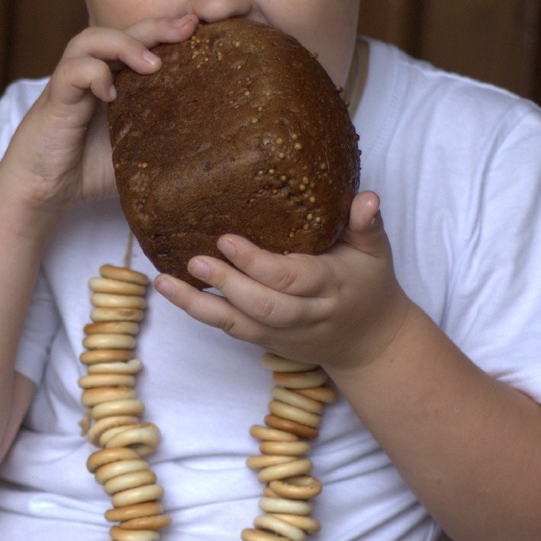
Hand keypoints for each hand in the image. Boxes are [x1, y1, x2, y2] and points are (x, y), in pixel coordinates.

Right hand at [0, 15, 198, 214]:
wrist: (43, 191)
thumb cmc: (87, 171)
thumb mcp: (138, 153)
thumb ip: (164, 140)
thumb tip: (212, 145)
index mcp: (113, 80)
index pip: (139, 43)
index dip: (166, 31)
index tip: (199, 28)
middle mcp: (92, 74)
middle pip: (120, 31)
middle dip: (155, 26)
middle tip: (188, 27)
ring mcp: (71, 83)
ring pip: (90, 40)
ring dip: (123, 45)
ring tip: (152, 64)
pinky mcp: (54, 99)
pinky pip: (71, 72)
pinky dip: (93, 74)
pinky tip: (111, 95)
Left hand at [157, 192, 414, 375]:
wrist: (368, 343)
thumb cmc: (369, 285)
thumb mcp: (375, 252)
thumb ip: (367, 224)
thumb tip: (366, 197)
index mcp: (331, 286)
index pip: (293, 278)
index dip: (258, 264)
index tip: (228, 239)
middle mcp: (305, 314)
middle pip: (263, 306)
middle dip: (227, 285)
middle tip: (196, 260)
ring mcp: (283, 332)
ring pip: (239, 324)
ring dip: (199, 306)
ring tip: (164, 282)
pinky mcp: (265, 340)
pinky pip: (230, 330)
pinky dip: (200, 313)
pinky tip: (172, 291)